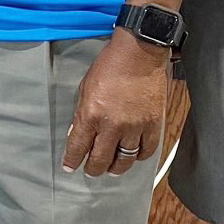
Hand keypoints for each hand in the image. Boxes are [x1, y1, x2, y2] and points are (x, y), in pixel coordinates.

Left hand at [63, 30, 170, 175]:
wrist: (139, 54)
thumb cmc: (110, 65)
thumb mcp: (85, 87)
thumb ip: (81, 113)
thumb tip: (77, 132)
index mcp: (91, 114)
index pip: (78, 147)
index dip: (72, 160)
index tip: (70, 167)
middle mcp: (112, 125)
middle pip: (101, 160)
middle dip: (94, 169)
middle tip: (92, 170)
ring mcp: (134, 127)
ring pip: (125, 160)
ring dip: (116, 167)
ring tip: (112, 169)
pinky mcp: (153, 124)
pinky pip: (146, 150)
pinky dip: (139, 156)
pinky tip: (134, 155)